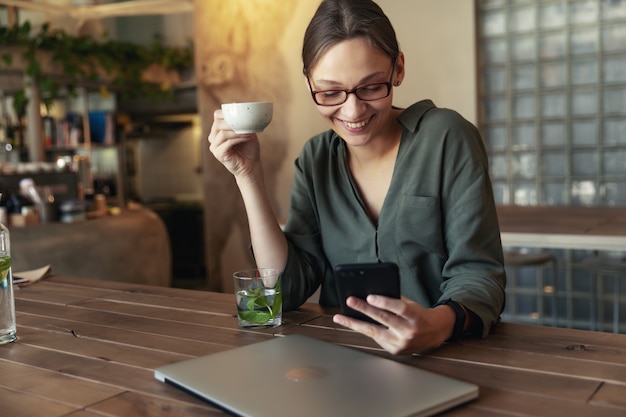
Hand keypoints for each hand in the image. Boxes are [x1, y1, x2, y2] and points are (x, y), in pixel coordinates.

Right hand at [208, 109, 259, 178]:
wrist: (251, 165)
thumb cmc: (249, 148)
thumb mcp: (246, 131)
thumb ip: (242, 121)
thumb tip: (241, 107)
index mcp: (218, 130)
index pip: (217, 115)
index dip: (227, 112)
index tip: (241, 113)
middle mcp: (213, 137)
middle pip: (218, 123)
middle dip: (233, 122)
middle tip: (246, 123)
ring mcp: (214, 146)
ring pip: (223, 133)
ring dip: (237, 131)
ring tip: (249, 131)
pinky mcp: (218, 154)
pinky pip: (227, 142)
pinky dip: (239, 138)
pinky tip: (248, 137)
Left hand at [332, 295, 455, 354]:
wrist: (435, 332)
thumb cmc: (419, 314)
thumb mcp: (411, 304)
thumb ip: (394, 301)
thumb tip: (370, 296)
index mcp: (416, 316)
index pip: (399, 308)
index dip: (385, 302)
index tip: (370, 297)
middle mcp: (409, 332)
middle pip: (384, 319)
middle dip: (364, 310)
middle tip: (350, 301)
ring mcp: (402, 344)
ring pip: (375, 332)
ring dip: (355, 324)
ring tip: (340, 317)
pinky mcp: (396, 351)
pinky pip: (377, 339)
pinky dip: (366, 330)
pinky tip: (355, 324)